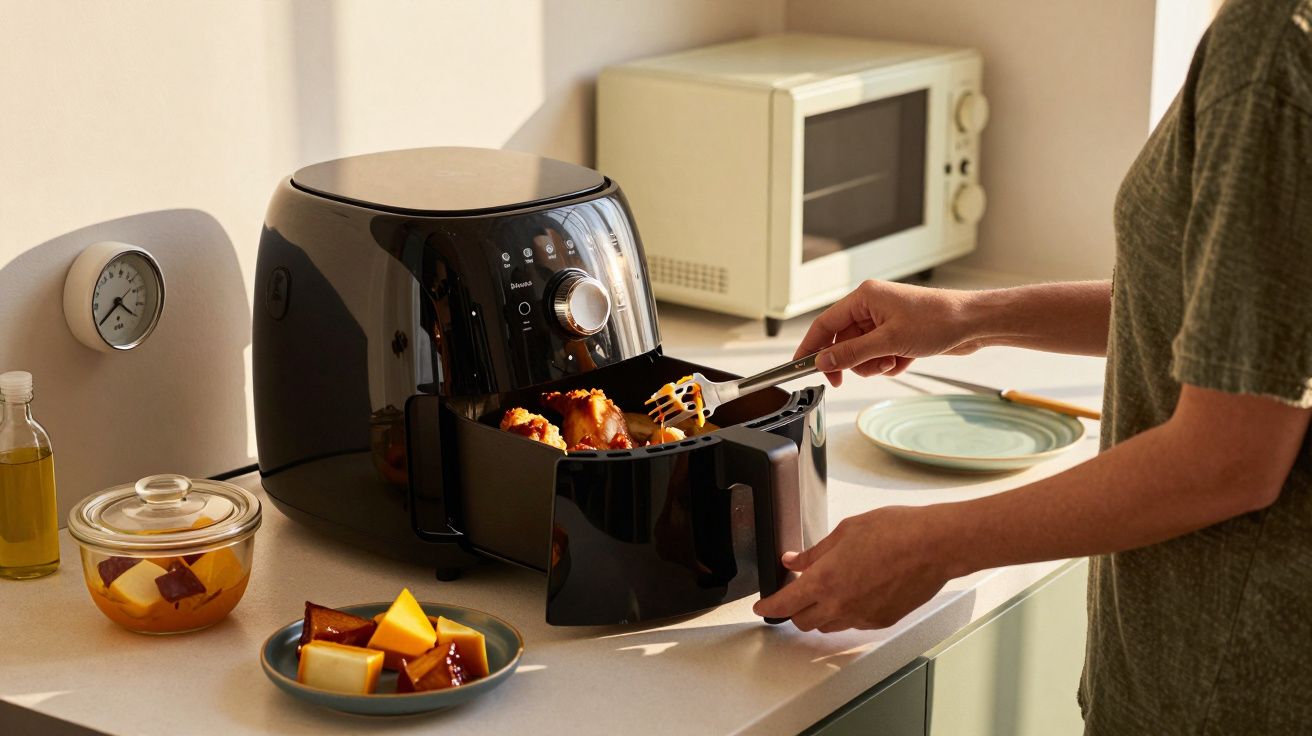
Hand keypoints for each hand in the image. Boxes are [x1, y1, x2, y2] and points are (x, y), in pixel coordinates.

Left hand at [753, 506, 957, 631]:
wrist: (934, 545)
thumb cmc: (895, 531)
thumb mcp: (844, 532)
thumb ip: (815, 552)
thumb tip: (793, 560)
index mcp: (824, 580)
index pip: (784, 604)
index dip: (768, 607)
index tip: (761, 607)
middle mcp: (840, 605)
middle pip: (803, 622)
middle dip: (793, 610)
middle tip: (795, 593)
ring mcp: (862, 616)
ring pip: (828, 627)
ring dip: (819, 614)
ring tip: (827, 591)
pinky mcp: (881, 621)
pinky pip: (853, 624)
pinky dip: (845, 614)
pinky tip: (854, 593)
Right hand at [796, 280, 980, 386]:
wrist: (973, 323)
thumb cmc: (937, 320)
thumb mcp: (888, 341)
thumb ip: (851, 353)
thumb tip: (823, 362)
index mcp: (864, 297)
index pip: (825, 324)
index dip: (811, 347)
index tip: (800, 367)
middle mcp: (872, 307)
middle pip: (843, 342)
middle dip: (855, 360)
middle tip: (866, 368)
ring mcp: (885, 321)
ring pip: (861, 353)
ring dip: (874, 364)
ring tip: (895, 360)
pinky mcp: (898, 334)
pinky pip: (879, 356)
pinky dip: (889, 363)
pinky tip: (907, 359)